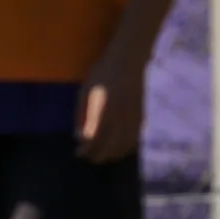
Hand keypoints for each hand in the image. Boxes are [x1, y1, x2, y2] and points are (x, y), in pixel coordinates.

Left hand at [76, 46, 144, 162]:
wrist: (128, 62)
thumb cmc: (101, 74)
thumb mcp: (85, 92)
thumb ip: (82, 116)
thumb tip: (79, 138)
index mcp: (105, 111)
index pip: (95, 140)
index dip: (87, 150)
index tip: (78, 152)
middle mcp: (121, 118)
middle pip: (110, 147)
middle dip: (98, 155)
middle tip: (88, 156)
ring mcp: (133, 119)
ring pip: (124, 146)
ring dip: (112, 154)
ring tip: (101, 155)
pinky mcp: (141, 117)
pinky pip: (134, 139)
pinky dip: (126, 148)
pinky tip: (118, 148)